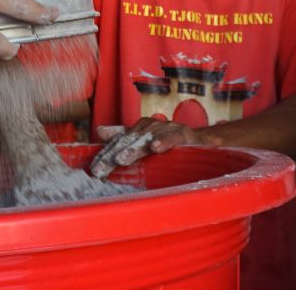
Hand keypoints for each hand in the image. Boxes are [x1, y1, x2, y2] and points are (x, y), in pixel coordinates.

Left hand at [89, 117, 217, 178]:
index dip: (105, 154)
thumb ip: (124, 138)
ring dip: (134, 149)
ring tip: (121, 159)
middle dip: (112, 155)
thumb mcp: (146, 144)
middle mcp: (149, 127)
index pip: (117, 142)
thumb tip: (100, 131)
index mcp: (139, 130)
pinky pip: (172, 137)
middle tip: (101, 169)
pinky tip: (156, 148)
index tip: (93, 169)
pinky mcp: (182, 133)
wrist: (202, 142)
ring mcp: (165, 128)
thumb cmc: (170, 145)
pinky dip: (164, 141)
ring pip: (146, 138)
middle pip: (127, 141)